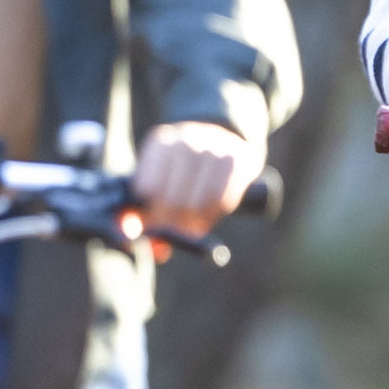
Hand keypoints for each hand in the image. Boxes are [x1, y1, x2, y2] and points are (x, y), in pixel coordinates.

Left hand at [129, 116, 260, 239]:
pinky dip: (214, 215)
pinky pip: (224, 199)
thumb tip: (157, 249)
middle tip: (176, 234)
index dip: (151, 215)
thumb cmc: (183, 171)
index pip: (148, 187)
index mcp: (160, 142)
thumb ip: (148, 215)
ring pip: (200, 201)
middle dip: (173, 224)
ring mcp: (215, 146)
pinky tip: (208, 216)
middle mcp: (187, 138)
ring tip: (192, 227)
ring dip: (195, 222)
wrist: (222, 140)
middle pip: (174, 197)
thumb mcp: (160, 182)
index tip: (156, 228)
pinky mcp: (240, 157)